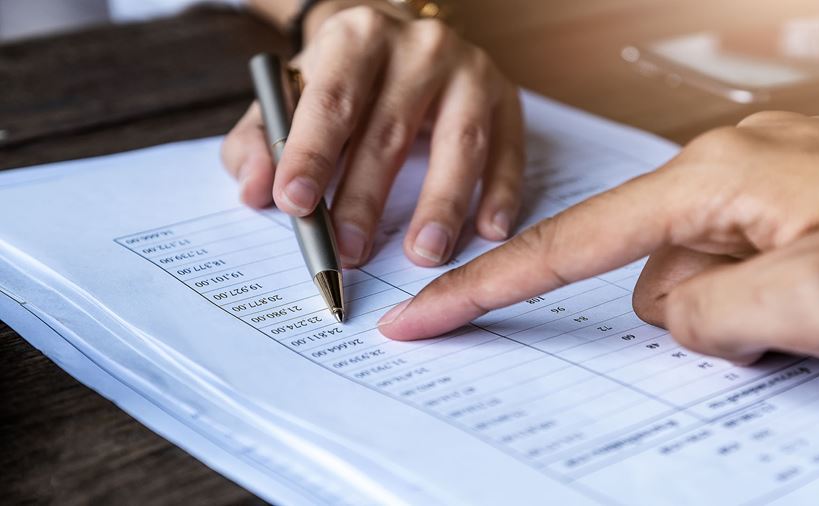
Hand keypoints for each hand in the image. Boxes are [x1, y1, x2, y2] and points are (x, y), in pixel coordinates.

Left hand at [221, 2, 523, 267]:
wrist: (400, 40)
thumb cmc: (341, 80)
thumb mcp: (290, 95)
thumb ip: (260, 142)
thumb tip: (255, 190)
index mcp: (356, 36)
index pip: (331, 101)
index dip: (311, 154)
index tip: (295, 205)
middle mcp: (419, 46)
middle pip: (390, 130)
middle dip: (366, 197)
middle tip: (350, 251)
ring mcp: (470, 70)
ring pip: (459, 144)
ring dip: (441, 204)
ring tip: (422, 254)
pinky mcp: (505, 98)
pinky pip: (508, 151)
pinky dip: (501, 194)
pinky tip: (488, 231)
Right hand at [377, 112, 818, 363]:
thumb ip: (708, 313)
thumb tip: (672, 311)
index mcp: (712, 176)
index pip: (566, 245)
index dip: (486, 287)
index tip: (421, 316)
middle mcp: (724, 168)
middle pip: (652, 278)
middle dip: (707, 319)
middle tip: (795, 319)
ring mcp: (759, 184)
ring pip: (703, 287)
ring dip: (753, 316)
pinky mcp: (786, 207)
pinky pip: (742, 274)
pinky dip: (774, 304)